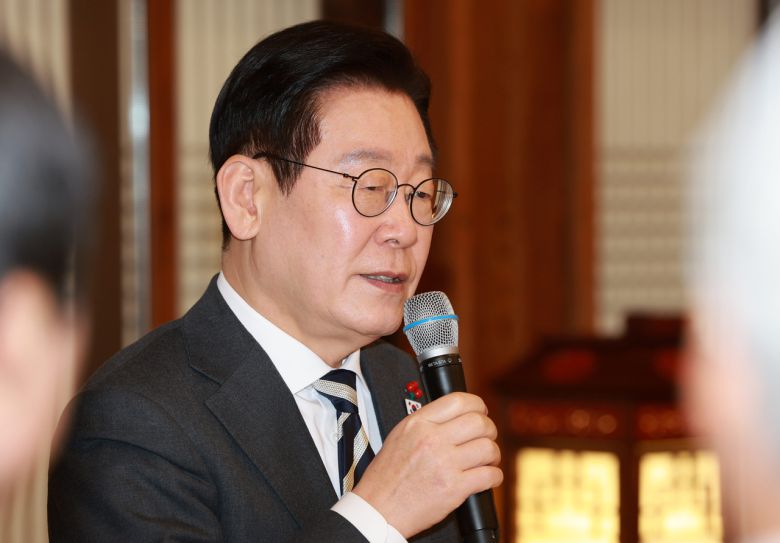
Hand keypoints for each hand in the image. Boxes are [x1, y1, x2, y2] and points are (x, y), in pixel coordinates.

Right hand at [352, 392, 502, 537]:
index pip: (459, 401)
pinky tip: (488, 478)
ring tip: (488, 460)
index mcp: (418, 423)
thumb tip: (453, 416)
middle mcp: (432, 439)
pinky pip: (489, 476)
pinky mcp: (454, 488)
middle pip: (479, 422)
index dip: (477, 404)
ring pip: (488, 448)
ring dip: (493, 454)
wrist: (379, 508)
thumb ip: (426, 422)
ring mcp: (444, 464)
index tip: (481, 411)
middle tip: (487, 438)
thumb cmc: (386, 477)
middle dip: (489, 430)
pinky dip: (494, 477)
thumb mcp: (399, 436)